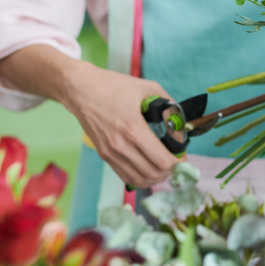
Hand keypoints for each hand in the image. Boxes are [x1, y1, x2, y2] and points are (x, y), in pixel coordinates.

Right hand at [61, 60, 180, 187]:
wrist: (80, 89)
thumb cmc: (114, 86)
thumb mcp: (148, 88)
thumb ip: (169, 105)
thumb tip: (181, 121)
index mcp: (133, 129)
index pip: (161, 160)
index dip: (178, 163)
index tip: (184, 159)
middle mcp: (120, 145)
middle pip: (152, 173)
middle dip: (170, 172)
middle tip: (177, 163)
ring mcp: (110, 152)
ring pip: (139, 179)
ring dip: (156, 178)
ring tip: (165, 168)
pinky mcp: (103, 154)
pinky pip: (125, 176)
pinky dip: (140, 178)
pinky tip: (149, 170)